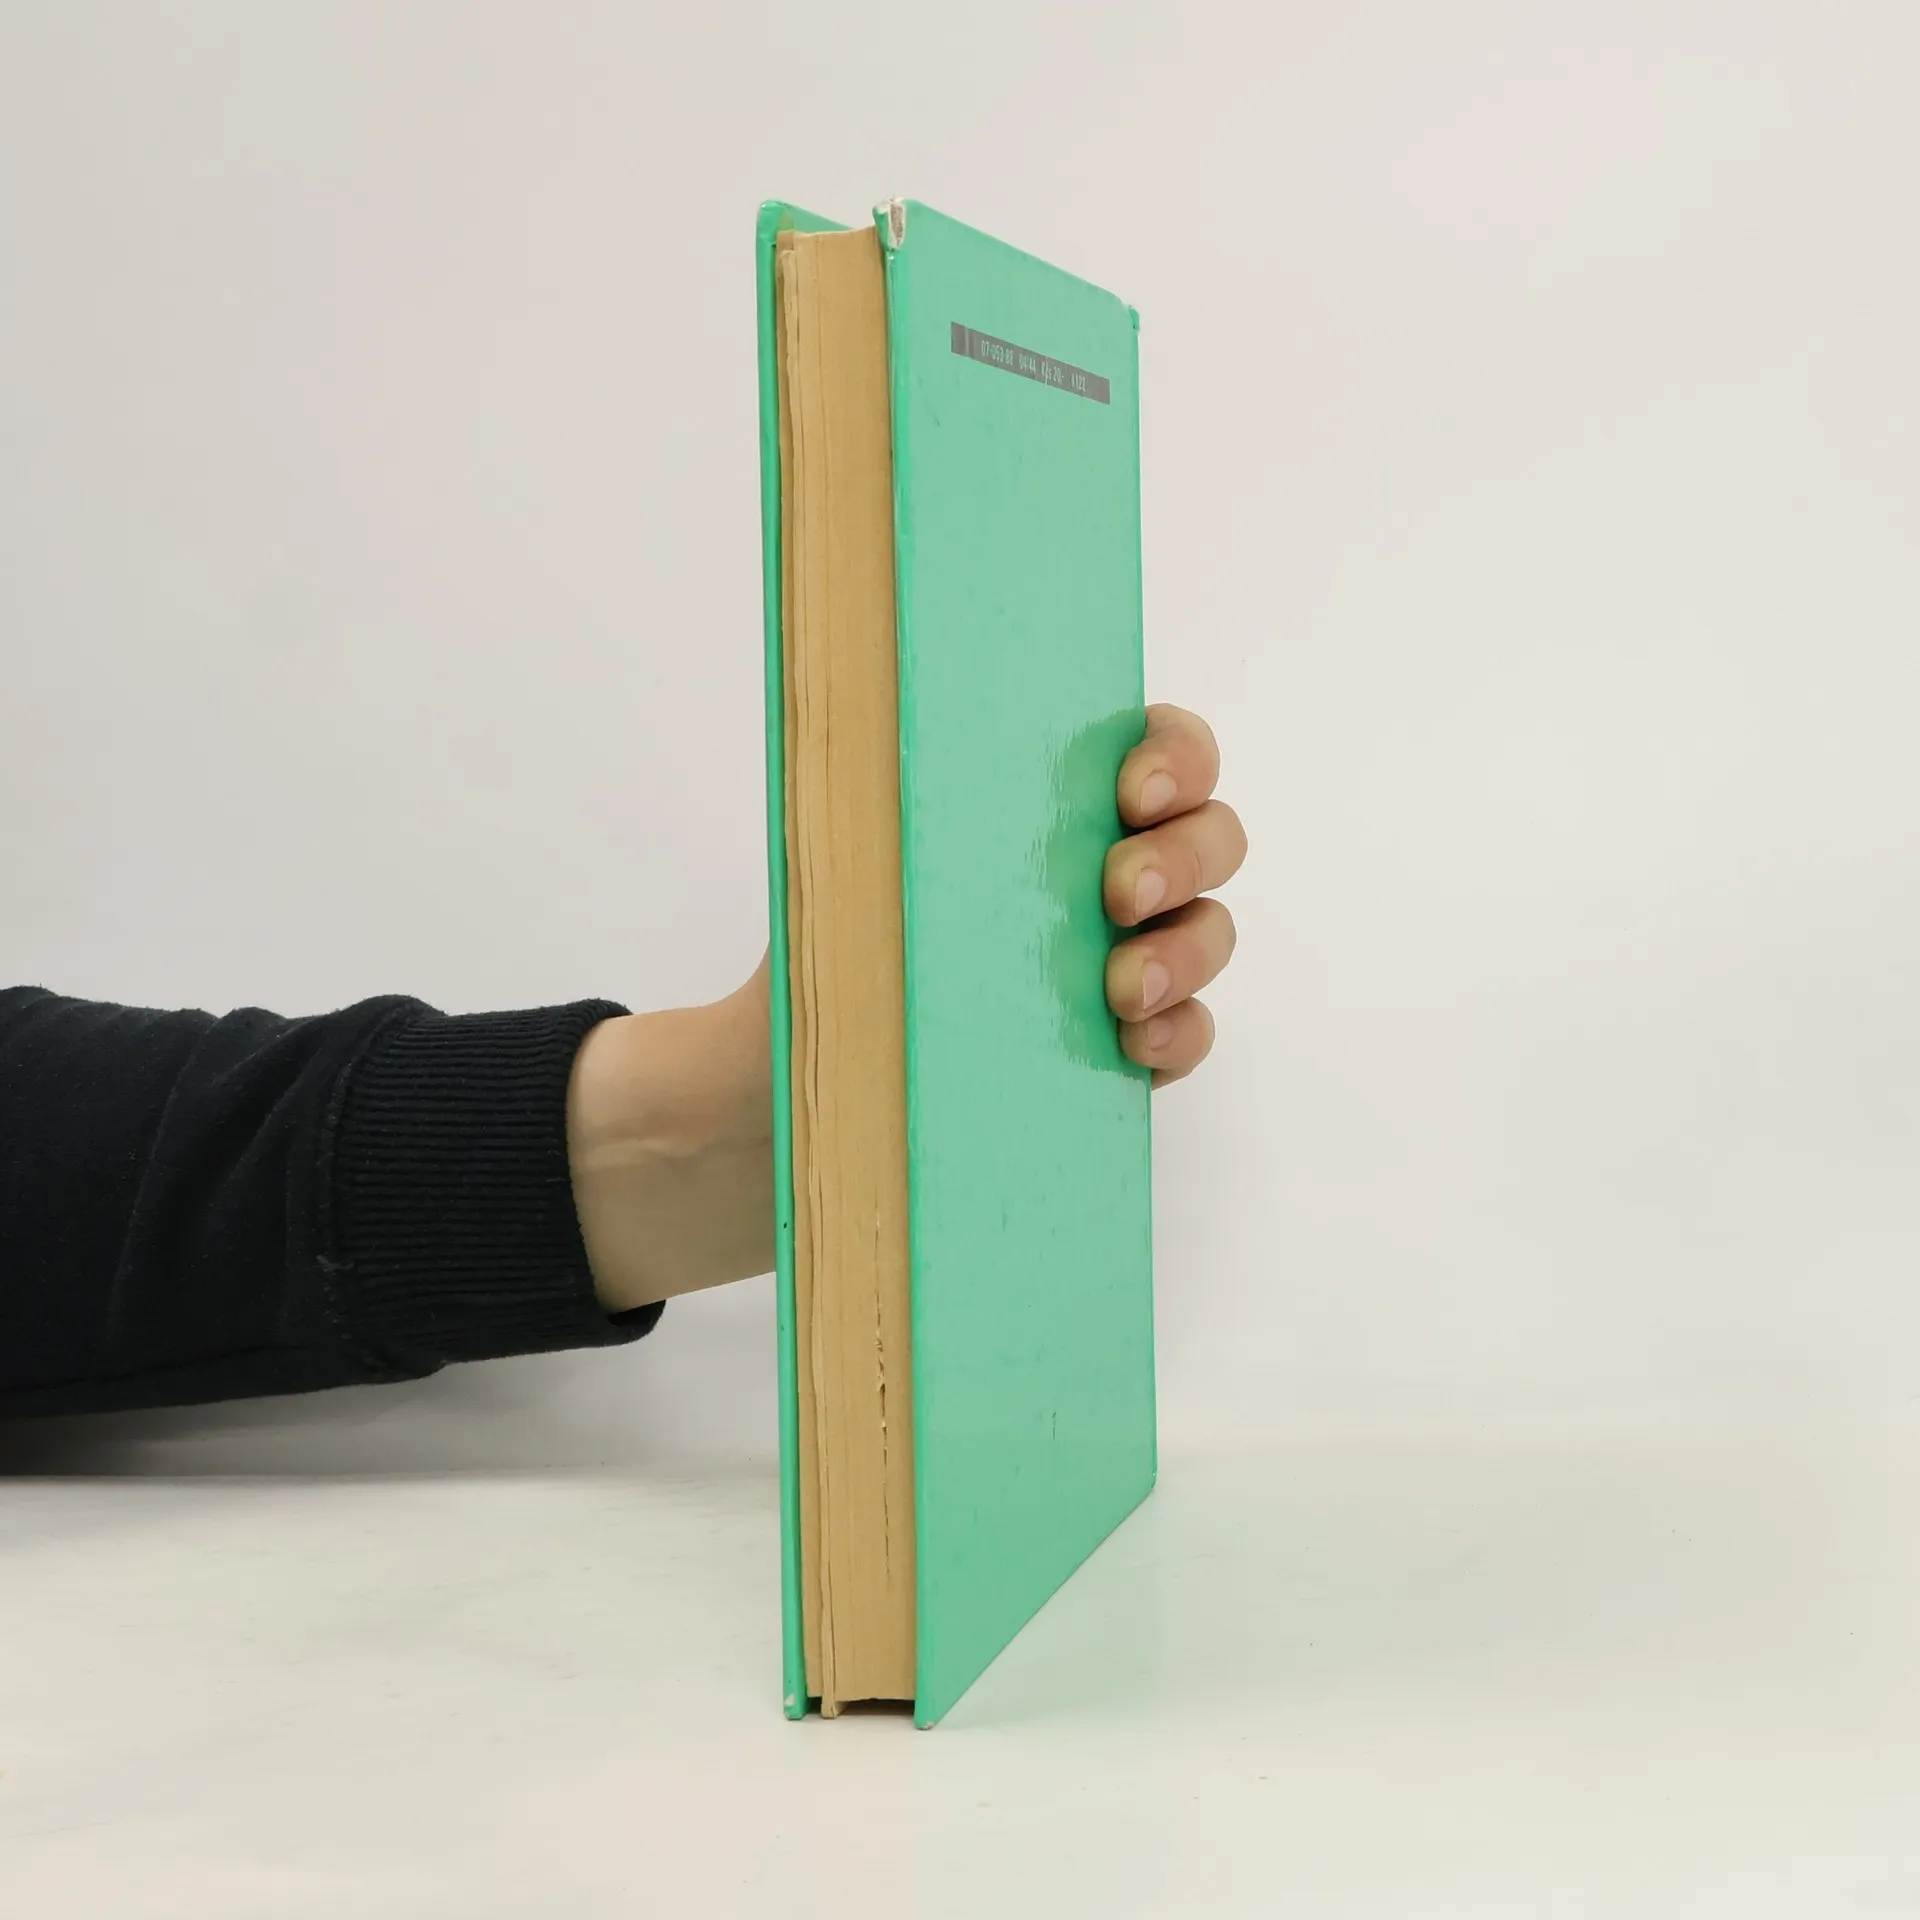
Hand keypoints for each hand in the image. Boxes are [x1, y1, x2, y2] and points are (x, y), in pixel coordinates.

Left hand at [569, 703, 1243, 1309]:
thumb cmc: (813, 964)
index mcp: (1044, 804)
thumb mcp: (825, 873)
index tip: (1133, 790)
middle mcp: (1100, 870)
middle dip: (1184, 855)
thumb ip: (853, 801)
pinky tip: (1132, 1048)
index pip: (1154, 747)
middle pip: (1209, 834)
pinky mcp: (1119, 1052)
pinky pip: (1188, 1034)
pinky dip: (1177, 1035)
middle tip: (1121, 893)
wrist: (778, 1100)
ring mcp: (1123, 961)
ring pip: (1209, 932)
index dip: (1174, 755)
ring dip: (1185, 952)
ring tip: (1121, 989)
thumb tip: (847, 722)